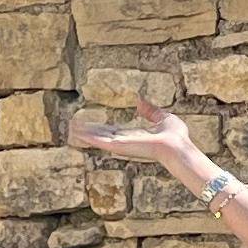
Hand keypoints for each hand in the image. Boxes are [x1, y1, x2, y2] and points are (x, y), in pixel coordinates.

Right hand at [73, 98, 214, 194]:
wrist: (176, 146)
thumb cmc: (175, 136)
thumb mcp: (162, 117)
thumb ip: (150, 111)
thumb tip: (140, 100)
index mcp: (133, 135)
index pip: (112, 131)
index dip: (100, 127)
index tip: (88, 124)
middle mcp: (124, 141)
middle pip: (101, 134)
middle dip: (87, 130)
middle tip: (73, 125)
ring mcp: (121, 144)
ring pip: (98, 138)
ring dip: (84, 133)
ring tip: (70, 127)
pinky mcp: (119, 146)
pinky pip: (100, 140)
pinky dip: (88, 136)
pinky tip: (77, 133)